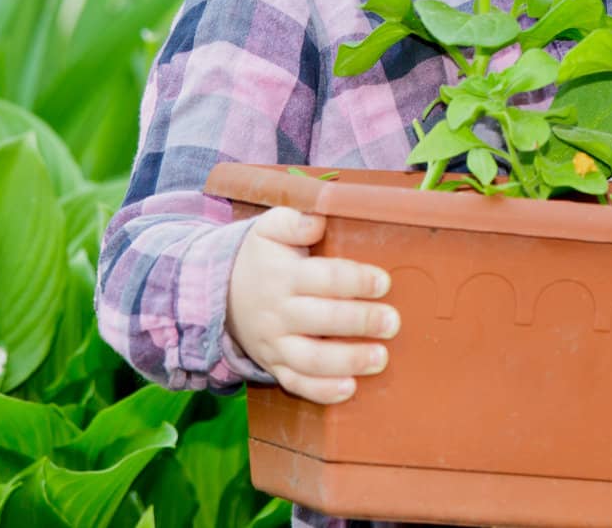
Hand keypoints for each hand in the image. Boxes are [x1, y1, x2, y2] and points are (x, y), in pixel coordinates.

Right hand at [225, 205, 398, 403]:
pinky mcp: (274, 365)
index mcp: (285, 276)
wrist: (219, 294)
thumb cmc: (261, 256)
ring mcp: (276, 344)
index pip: (323, 278)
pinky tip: (349, 390)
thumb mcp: (269, 227)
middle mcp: (279, 313)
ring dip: (347, 361)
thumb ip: (293, 220)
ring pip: (310, 359)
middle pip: (322, 320)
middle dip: (360, 322)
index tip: (384, 282)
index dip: (355, 280)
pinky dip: (321, 391)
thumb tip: (318, 221)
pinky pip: (295, 383)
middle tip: (392, 322)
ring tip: (381, 358)